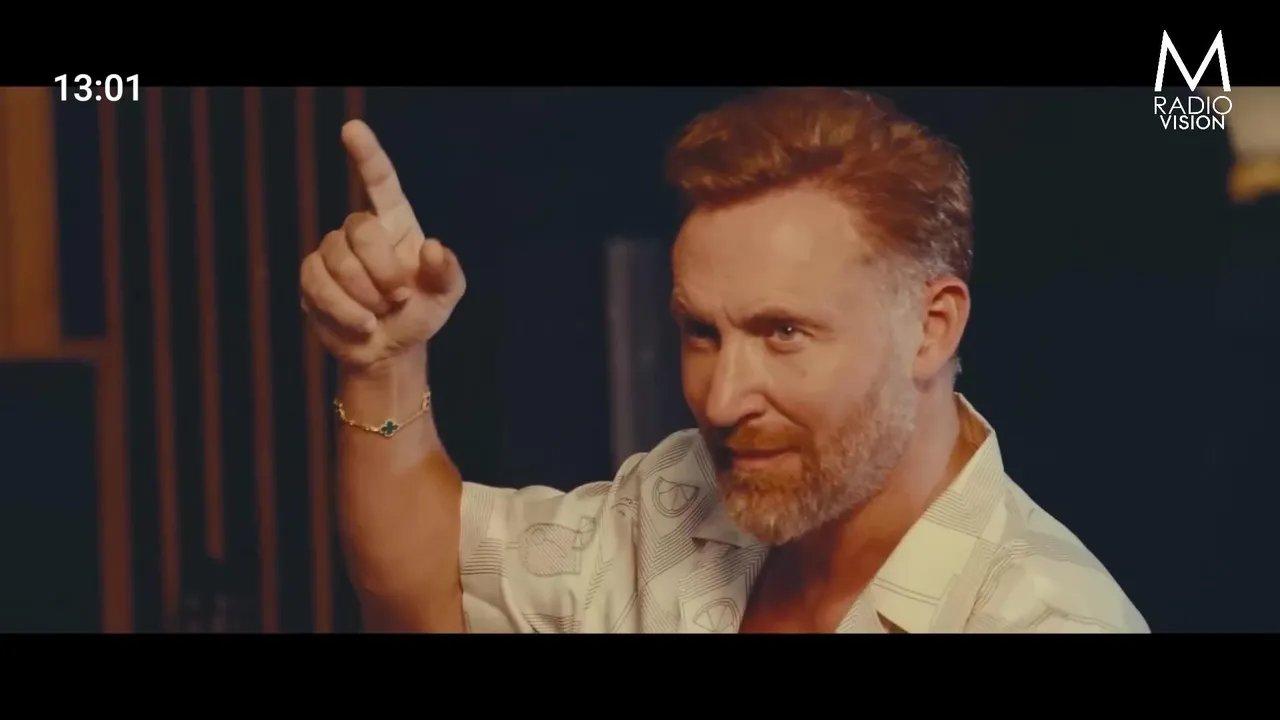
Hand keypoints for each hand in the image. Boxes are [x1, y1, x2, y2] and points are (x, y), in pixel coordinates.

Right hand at [300, 121, 465, 368]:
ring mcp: (332, 252)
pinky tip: (362, 324)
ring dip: (365, 296)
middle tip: (399, 298)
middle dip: (383, 271)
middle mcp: (361, 230)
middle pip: (360, 228)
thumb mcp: (446, 296)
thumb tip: (432, 247)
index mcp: (395, 222)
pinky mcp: (311, 278)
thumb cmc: (420, 314)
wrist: (390, 350)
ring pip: (336, 259)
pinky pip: (318, 284)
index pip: (380, 181)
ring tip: (380, 313)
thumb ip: (447, 271)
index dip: (367, 155)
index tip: (352, 129)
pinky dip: (344, 310)